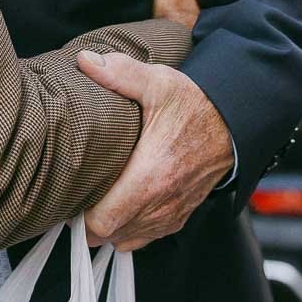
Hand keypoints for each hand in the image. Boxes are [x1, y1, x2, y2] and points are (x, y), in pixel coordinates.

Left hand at [74, 51, 233, 250]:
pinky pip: (144, 239)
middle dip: (86, 222)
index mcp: (151, 175)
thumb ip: (119, 73)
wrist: (234, 123)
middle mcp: (162, 202)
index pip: (103, 220)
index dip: (79, 213)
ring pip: (125, 240)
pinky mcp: (179, 217)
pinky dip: (127, 230)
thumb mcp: (158, 82)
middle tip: (73, 195)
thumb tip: (84, 61)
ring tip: (91, 201)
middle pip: (109, 235)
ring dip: (107, 227)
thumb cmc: (194, 105)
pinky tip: (117, 207)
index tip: (68, 193)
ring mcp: (172, 213)